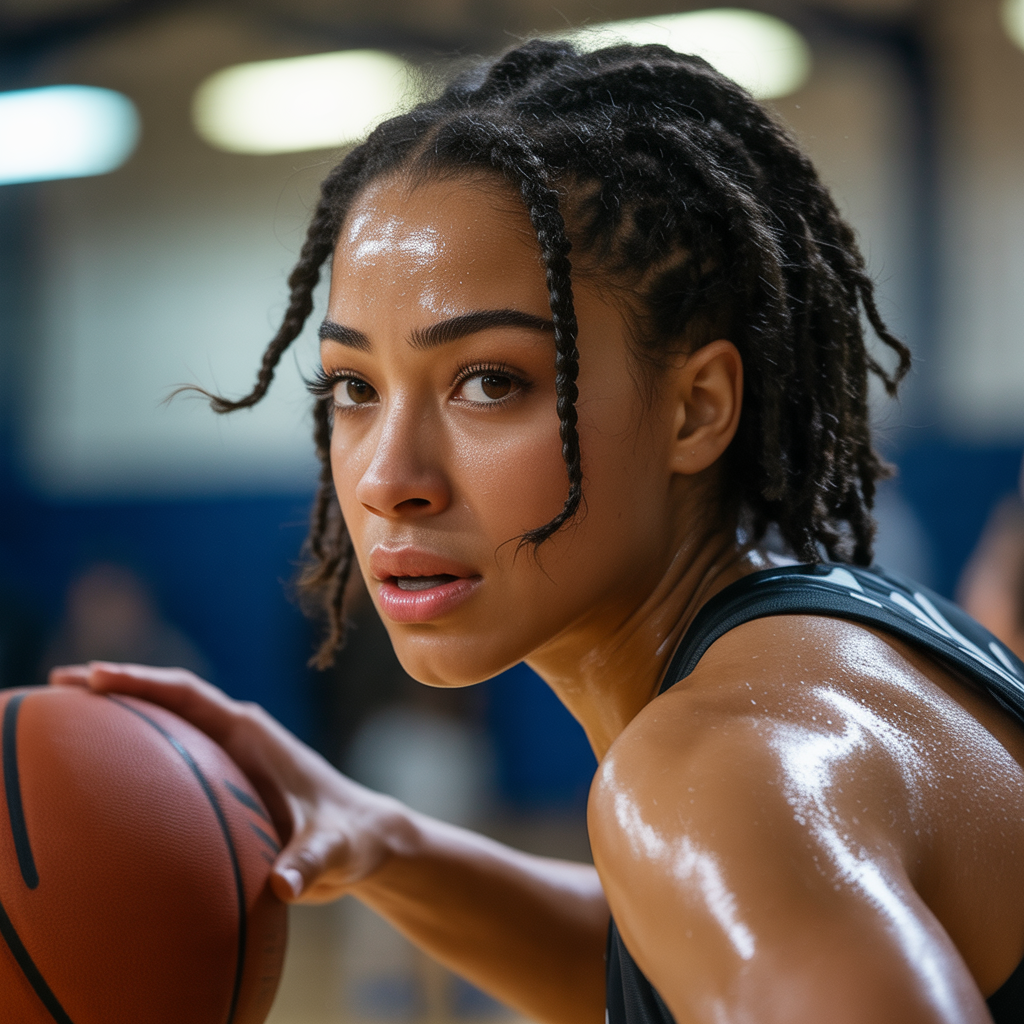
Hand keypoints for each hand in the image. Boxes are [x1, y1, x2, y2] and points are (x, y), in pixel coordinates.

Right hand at [49, 662, 410, 903]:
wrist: (363, 841)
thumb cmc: (349, 839)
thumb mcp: (331, 852)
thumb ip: (307, 865)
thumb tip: (282, 887)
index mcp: (252, 734)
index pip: (189, 696)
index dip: (141, 682)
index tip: (95, 677)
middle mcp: (237, 735)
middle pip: (166, 700)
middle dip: (114, 688)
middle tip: (57, 686)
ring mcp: (228, 756)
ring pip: (165, 728)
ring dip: (119, 719)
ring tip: (61, 720)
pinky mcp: (224, 780)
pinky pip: (169, 764)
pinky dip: (134, 760)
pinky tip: (100, 781)